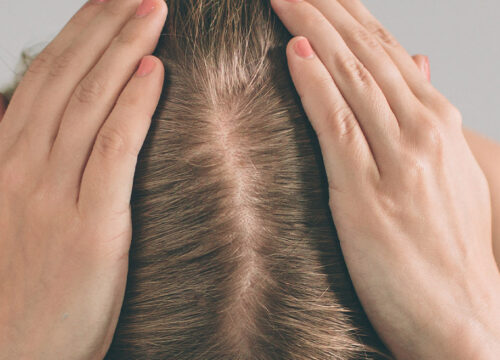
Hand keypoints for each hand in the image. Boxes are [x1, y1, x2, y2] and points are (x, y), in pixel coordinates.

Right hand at [0, 0, 166, 357]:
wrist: (10, 355)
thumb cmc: (15, 291)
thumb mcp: (12, 216)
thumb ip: (30, 167)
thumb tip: (56, 128)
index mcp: (2, 162)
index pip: (43, 81)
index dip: (76, 37)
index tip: (104, 4)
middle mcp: (20, 168)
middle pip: (66, 80)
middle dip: (102, 27)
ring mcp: (51, 196)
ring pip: (89, 104)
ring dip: (123, 51)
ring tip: (152, 11)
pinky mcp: (89, 228)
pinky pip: (112, 152)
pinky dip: (133, 108)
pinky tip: (153, 73)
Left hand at [271, 0, 499, 358]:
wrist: (462, 315)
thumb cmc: (445, 247)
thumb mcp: (446, 171)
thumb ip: (424, 116)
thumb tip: (416, 64)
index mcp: (434, 122)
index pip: (384, 51)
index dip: (347, 15)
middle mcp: (420, 129)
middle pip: (366, 52)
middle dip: (326, 8)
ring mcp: (396, 160)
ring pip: (351, 77)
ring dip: (313, 31)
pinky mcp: (367, 194)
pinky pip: (338, 126)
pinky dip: (316, 86)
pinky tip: (294, 53)